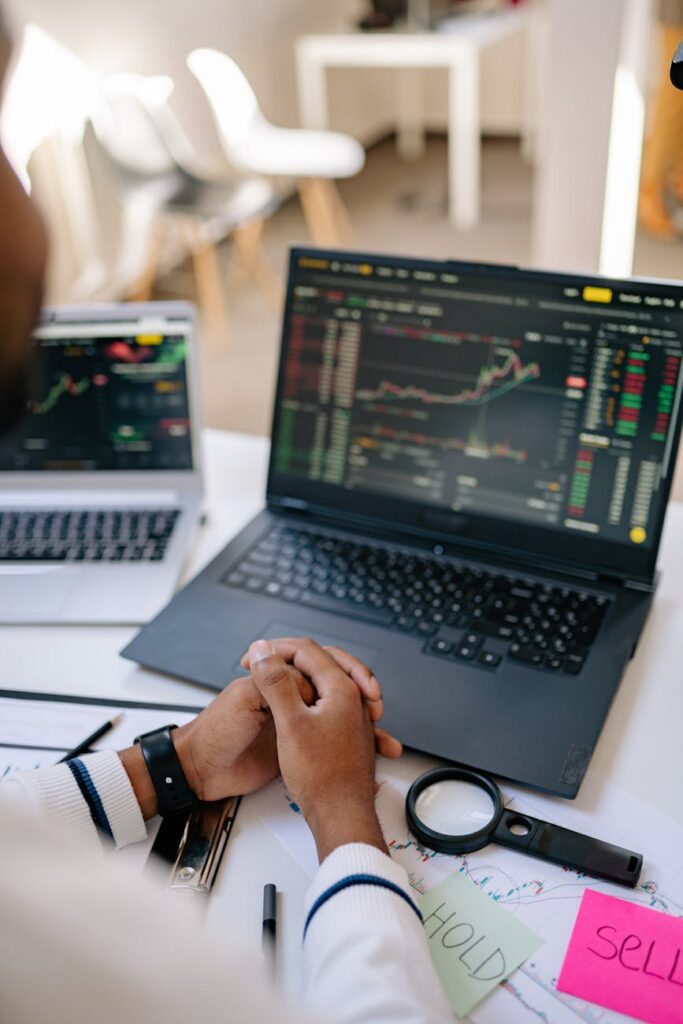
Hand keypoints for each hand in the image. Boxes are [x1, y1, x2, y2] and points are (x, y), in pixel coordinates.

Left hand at [119, 641, 393, 816]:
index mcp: (278, 678)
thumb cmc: (215, 732)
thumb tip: (308, 680)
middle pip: (338, 685)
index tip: (360, 690)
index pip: (320, 662)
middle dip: (363, 694)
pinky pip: (332, 742)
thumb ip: (276, 686)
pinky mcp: (298, 746)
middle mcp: (292, 696)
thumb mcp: (245, 700)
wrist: (201, 772)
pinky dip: (354, 747)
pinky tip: (372, 757)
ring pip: (342, 714)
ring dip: (366, 724)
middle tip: (375, 708)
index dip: (344, 671)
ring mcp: (297, 721)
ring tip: (384, 739)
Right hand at [247, 638, 401, 861]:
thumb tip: (263, 651)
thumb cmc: (320, 776)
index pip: (308, 651)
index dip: (276, 650)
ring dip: (305, 675)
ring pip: (330, 681)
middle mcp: (354, 699)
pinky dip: (314, 695)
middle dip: (295, 656)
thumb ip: (276, 683)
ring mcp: (355, 717)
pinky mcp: (349, 734)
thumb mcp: (289, 723)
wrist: (341, 816)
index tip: (255, 659)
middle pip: (325, 660)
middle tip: (269, 660)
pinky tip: (301, 706)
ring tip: (281, 678)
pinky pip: (333, 701)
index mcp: (342, 689)